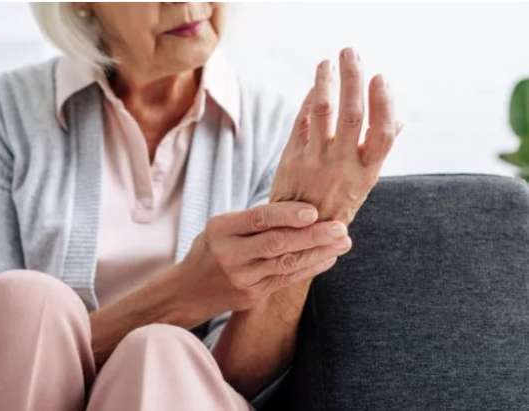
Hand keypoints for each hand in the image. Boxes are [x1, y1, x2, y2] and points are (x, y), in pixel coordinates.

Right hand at [168, 201, 350, 318]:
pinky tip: (328, 258)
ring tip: (343, 242)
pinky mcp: (251, 295)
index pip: (258, 219)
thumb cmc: (212, 249)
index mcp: (221, 229)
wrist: (188, 290)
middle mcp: (229, 254)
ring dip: (319, 252)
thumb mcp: (221, 227)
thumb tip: (298, 207)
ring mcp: (241, 278)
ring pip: (286, 263)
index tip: (314, 211)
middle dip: (313, 235)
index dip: (287, 215)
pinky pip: (286, 280)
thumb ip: (252, 220)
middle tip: (340, 227)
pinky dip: (310, 268)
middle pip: (276, 243)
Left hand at [269, 47, 403, 224]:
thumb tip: (399, 118)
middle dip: (354, 78)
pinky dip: (307, 100)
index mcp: (367, 173)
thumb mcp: (364, 185)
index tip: (381, 77)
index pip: (383, 133)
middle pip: (353, 114)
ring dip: (325, 81)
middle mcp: (342, 166)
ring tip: (327, 62)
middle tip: (352, 52)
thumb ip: (377, 151)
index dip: (384, 103)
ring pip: (322, 111)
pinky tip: (313, 86)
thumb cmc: (336, 205)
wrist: (297, 235)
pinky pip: (301, 121)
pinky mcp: (291, 158)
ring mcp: (315, 162)